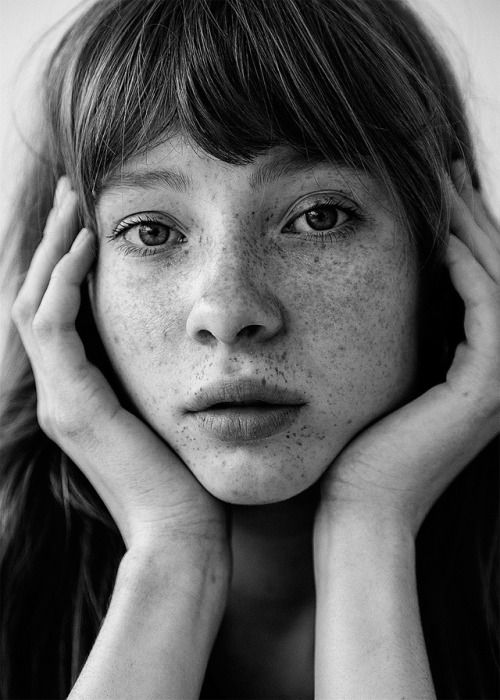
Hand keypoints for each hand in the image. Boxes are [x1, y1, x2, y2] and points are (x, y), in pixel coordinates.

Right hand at [12, 177, 228, 560]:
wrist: (183, 534)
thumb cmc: (188, 477)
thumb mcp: (170, 412)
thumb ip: (159, 375)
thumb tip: (185, 338)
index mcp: (80, 392)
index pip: (57, 312)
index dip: (66, 264)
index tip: (89, 219)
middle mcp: (59, 392)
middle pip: (37, 298)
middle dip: (52, 244)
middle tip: (71, 194)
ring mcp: (59, 399)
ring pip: (35, 303)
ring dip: (53, 250)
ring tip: (75, 202)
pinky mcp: (72, 405)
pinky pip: (54, 326)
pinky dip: (66, 282)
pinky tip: (88, 245)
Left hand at [317, 161, 499, 536]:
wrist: (359, 510)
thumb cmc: (356, 451)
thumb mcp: (376, 378)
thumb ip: (392, 337)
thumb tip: (374, 288)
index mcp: (474, 366)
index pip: (479, 279)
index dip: (463, 229)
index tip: (435, 187)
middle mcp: (497, 371)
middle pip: (496, 271)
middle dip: (472, 216)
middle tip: (446, 166)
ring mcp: (498, 383)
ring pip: (499, 283)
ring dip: (474, 230)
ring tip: (445, 182)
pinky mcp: (485, 392)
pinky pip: (487, 313)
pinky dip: (468, 272)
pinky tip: (442, 237)